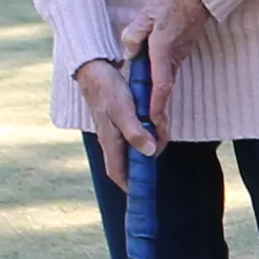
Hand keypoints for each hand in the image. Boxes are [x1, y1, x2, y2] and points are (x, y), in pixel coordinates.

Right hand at [72, 57, 156, 187]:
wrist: (96, 67)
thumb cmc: (107, 89)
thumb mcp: (123, 110)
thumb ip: (134, 132)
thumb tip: (148, 153)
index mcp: (110, 141)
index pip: (118, 173)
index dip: (130, 185)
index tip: (145, 190)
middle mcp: (113, 139)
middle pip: (132, 160)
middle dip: (150, 155)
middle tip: (163, 137)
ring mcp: (117, 129)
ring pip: (138, 144)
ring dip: (153, 138)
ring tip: (162, 124)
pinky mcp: (123, 119)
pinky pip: (139, 131)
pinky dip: (150, 128)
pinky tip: (156, 118)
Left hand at [117, 0, 214, 138]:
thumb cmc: (173, 0)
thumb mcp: (148, 13)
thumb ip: (135, 34)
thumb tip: (128, 52)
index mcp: (164, 49)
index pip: (161, 82)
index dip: (157, 103)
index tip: (152, 121)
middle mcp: (173, 57)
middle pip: (164, 90)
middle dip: (159, 115)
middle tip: (154, 136)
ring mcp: (178, 56)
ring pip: (166, 84)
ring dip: (159, 105)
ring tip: (152, 127)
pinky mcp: (179, 54)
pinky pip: (168, 75)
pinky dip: (161, 90)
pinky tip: (154, 100)